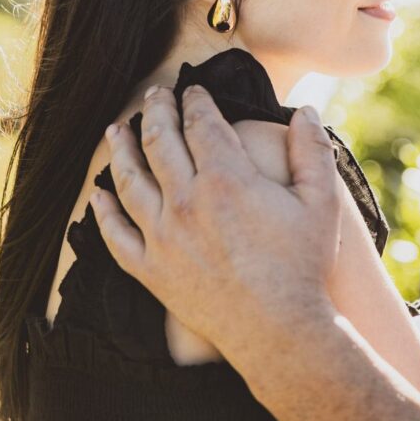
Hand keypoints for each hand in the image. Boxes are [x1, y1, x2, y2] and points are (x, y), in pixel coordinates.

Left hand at [90, 86, 344, 357]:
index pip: (201, 124)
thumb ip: (312, 151)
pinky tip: (97, 195)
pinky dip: (102, 211)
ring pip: (129, 181)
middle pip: (160, 142)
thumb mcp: (322, 202)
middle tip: (155, 96)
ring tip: (115, 130)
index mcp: (227, 178)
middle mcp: (186, 201)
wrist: (279, 330)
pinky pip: (115, 234)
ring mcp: (163, 236)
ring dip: (121, 149)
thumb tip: (306, 111)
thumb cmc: (304, 264)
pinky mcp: (151, 270)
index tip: (193, 90)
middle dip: (156, 112)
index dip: (195, 101)